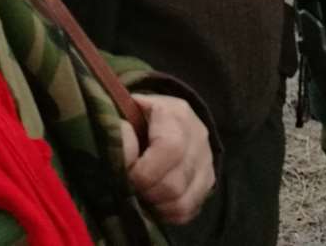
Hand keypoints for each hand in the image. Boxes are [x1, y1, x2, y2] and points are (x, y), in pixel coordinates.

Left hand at [121, 93, 214, 224]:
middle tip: (129, 190)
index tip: (124, 175)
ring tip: (139, 197)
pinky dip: (167, 214)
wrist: (164, 120)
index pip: (170, 149)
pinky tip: (153, 204)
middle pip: (175, 183)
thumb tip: (120, 143)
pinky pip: (189, 210)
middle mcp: (198, 138)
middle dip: (145, 193)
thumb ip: (118, 125)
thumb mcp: (126, 111)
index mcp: (176, 114)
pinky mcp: (207, 182)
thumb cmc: (139, 116)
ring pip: (182, 201)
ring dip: (155, 206)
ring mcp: (206, 162)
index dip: (143, 171)